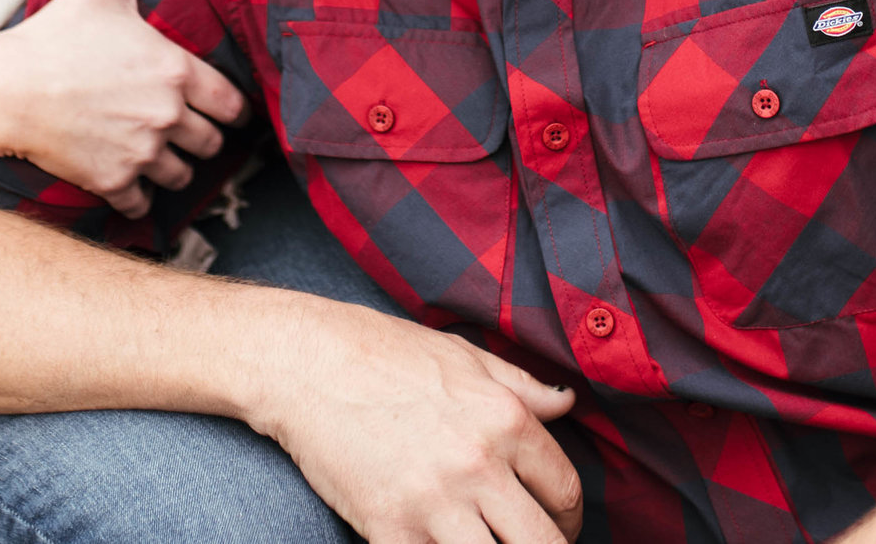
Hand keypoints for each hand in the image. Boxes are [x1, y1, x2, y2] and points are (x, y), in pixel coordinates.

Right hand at [0, 0, 248, 215]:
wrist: (5, 89)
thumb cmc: (57, 34)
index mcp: (176, 71)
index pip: (232, 106)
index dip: (227, 108)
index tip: (217, 108)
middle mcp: (167, 117)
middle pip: (211, 144)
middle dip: (199, 137)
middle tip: (178, 127)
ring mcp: (141, 153)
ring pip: (181, 175)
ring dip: (171, 166)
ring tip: (150, 149)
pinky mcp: (112, 182)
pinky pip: (142, 204)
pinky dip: (136, 196)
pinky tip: (122, 176)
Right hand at [245, 297, 584, 543]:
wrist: (304, 362)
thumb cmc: (383, 352)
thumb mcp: (464, 356)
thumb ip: (522, 386)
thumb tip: (567, 402)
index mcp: (505, 419)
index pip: (566, 491)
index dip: (570, 519)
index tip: (558, 526)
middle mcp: (478, 463)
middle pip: (544, 542)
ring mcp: (433, 502)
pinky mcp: (388, 530)